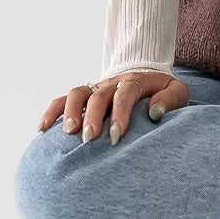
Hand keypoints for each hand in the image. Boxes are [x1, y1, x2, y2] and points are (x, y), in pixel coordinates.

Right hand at [41, 69, 188, 142]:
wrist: (148, 79)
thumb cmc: (164, 94)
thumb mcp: (177, 92)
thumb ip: (170, 100)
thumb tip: (154, 112)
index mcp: (135, 81)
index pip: (124, 93)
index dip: (120, 114)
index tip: (116, 136)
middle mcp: (112, 83)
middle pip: (97, 95)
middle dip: (92, 116)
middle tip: (90, 139)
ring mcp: (95, 88)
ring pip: (77, 93)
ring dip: (70, 111)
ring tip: (68, 132)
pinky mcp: (84, 96)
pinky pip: (62, 100)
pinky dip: (51, 112)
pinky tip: (42, 130)